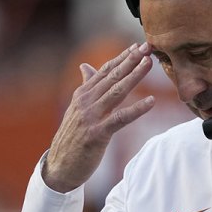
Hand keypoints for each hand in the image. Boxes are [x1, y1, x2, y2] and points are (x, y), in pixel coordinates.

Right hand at [42, 43, 154, 192]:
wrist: (60, 166)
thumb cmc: (72, 138)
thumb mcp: (77, 109)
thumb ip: (85, 87)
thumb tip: (85, 66)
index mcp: (82, 94)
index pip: (105, 71)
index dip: (122, 58)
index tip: (137, 46)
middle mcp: (85, 102)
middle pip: (112, 77)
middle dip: (131, 60)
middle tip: (148, 47)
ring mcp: (91, 117)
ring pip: (117, 92)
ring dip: (134, 76)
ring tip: (149, 63)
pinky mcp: (97, 134)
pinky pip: (120, 118)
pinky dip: (137, 109)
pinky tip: (151, 102)